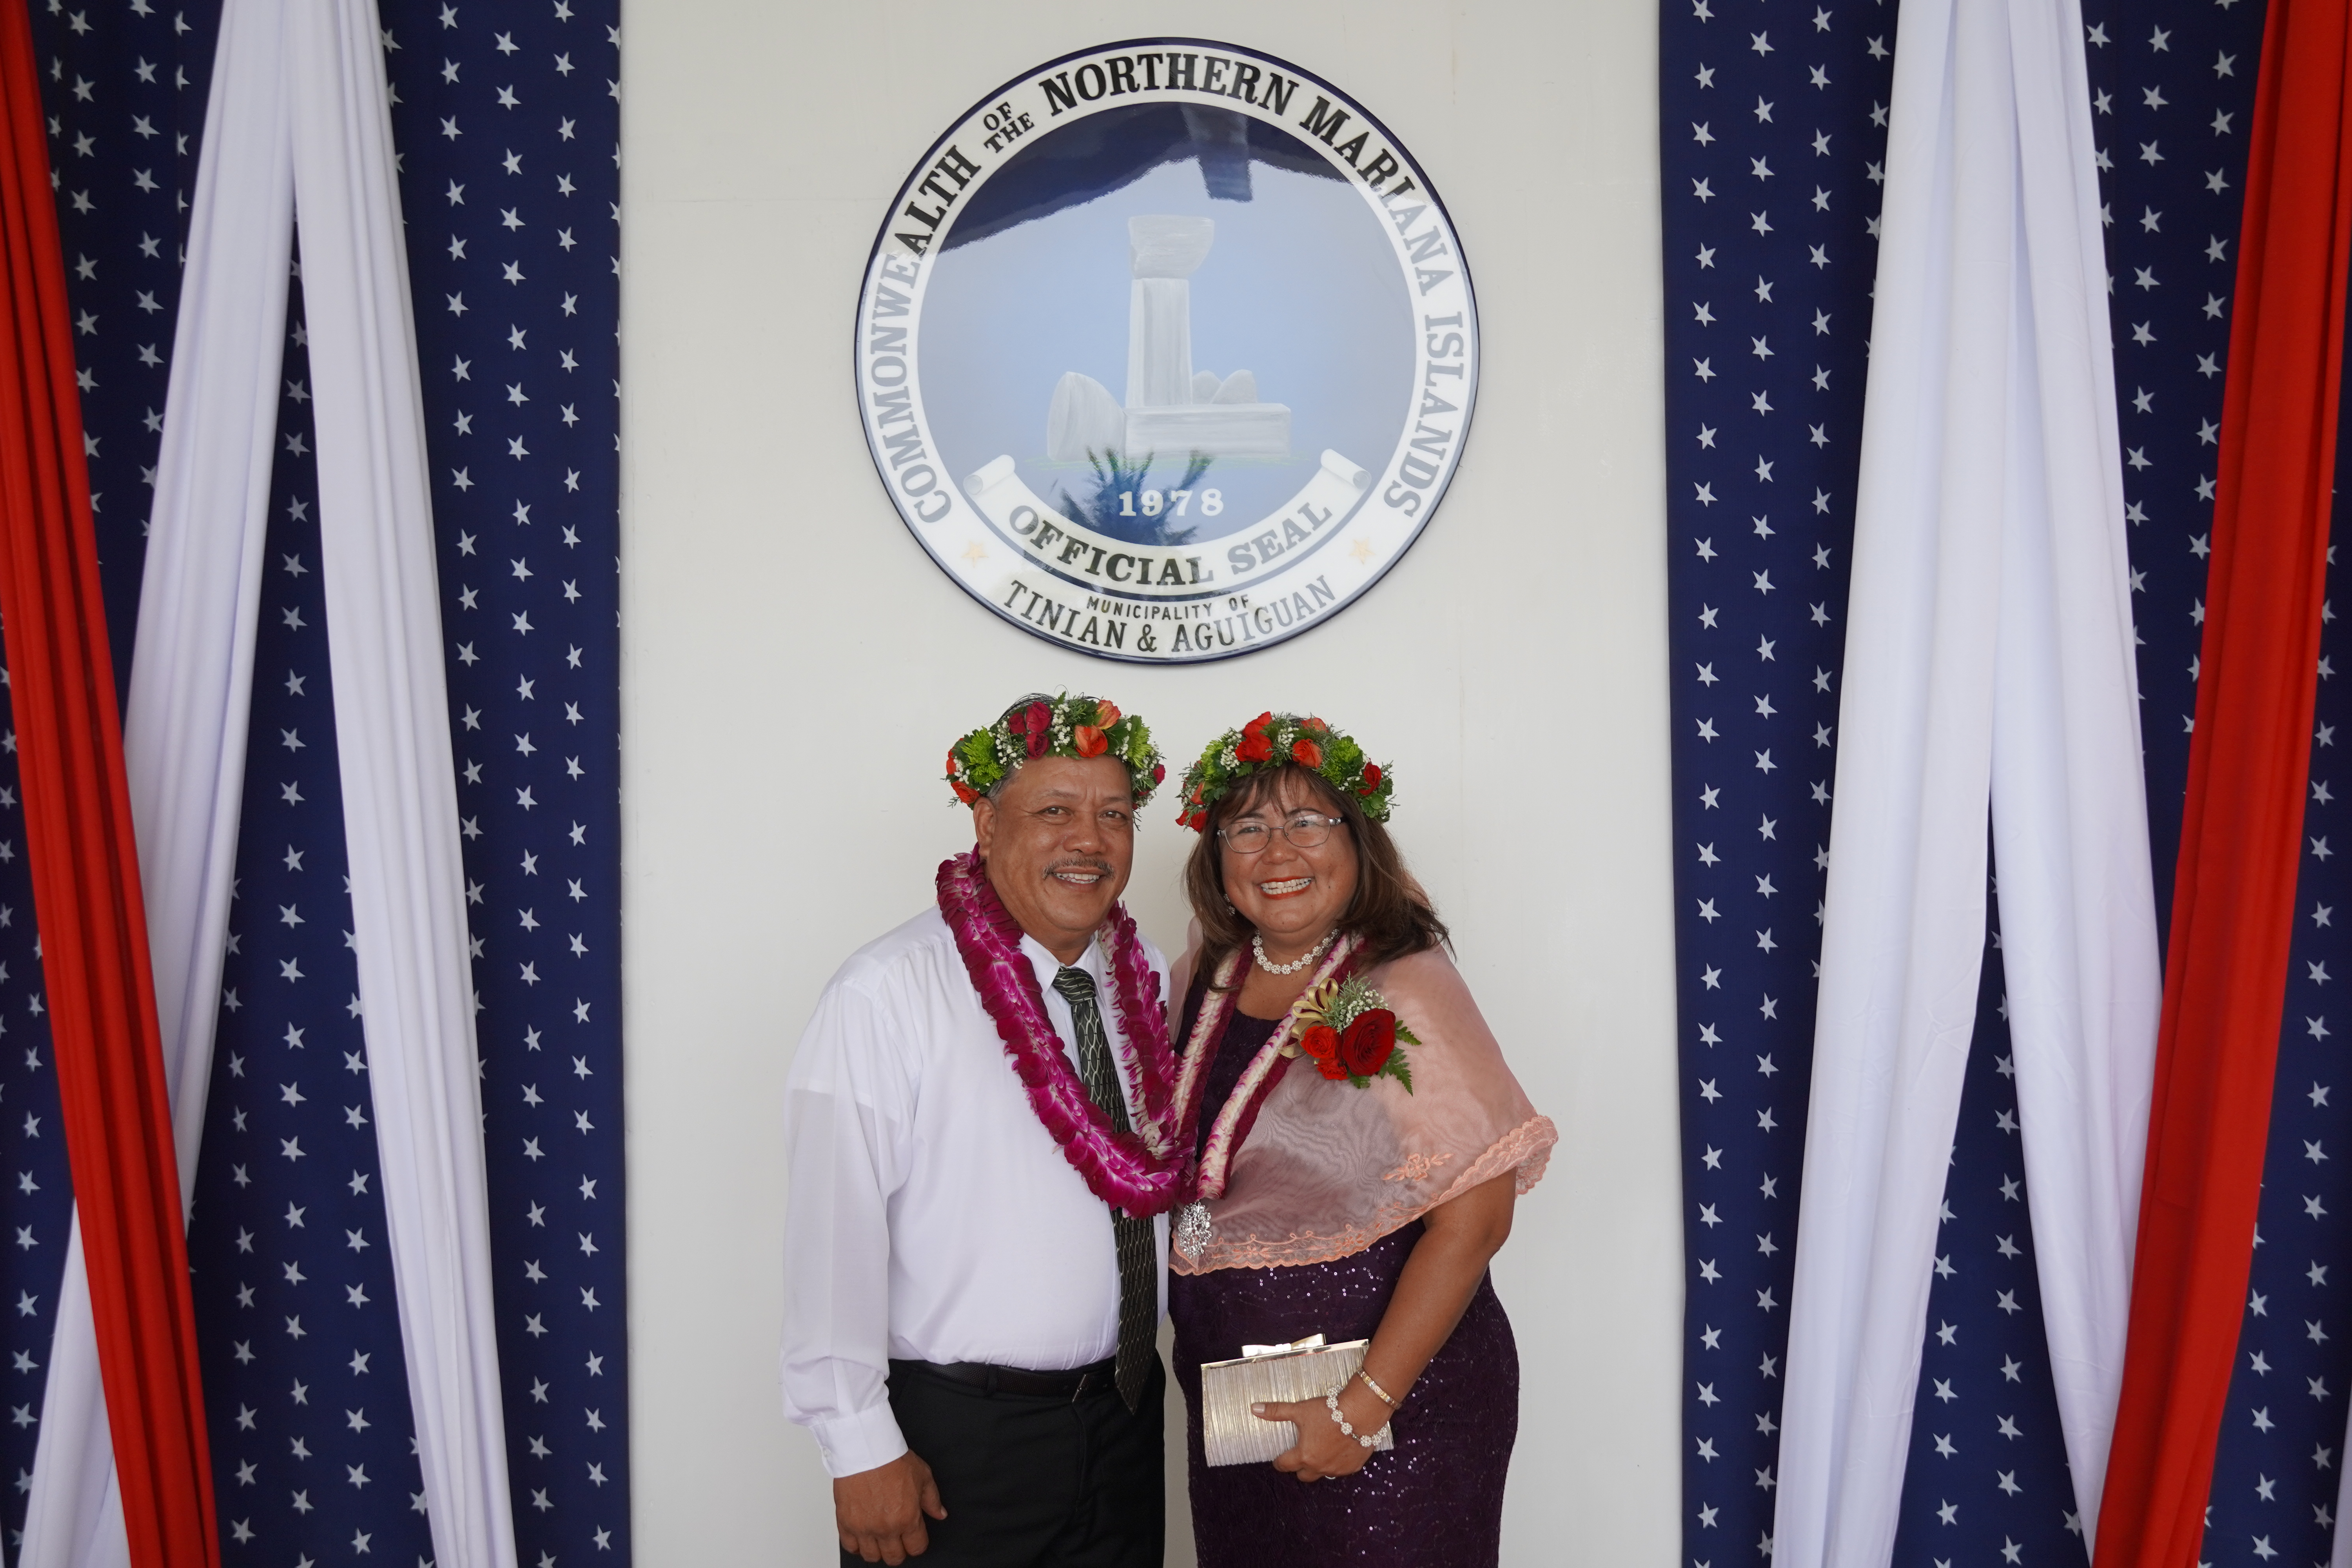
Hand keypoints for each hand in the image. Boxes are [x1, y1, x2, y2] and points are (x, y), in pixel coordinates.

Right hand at [833, 1451, 945, 1563]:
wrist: (866, 1448)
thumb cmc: (892, 1459)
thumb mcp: (923, 1476)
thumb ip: (932, 1500)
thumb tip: (940, 1514)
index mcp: (907, 1519)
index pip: (916, 1548)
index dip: (917, 1544)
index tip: (915, 1537)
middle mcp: (885, 1528)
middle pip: (894, 1558)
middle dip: (899, 1550)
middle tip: (898, 1538)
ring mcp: (863, 1528)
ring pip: (871, 1556)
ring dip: (878, 1550)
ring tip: (880, 1537)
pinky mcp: (845, 1522)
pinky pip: (850, 1546)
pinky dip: (857, 1544)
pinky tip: (863, 1535)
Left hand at [1255, 1384, 1388, 1482]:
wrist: (1361, 1413)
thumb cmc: (1330, 1411)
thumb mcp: (1300, 1410)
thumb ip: (1276, 1411)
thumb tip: (1254, 1408)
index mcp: (1304, 1455)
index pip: (1284, 1465)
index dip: (1279, 1462)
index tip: (1278, 1460)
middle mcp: (1319, 1467)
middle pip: (1303, 1476)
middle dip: (1299, 1468)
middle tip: (1299, 1456)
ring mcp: (1337, 1469)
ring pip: (1322, 1474)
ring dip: (1318, 1466)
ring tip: (1319, 1452)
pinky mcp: (1352, 1467)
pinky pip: (1340, 1471)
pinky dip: (1336, 1464)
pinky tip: (1337, 1451)